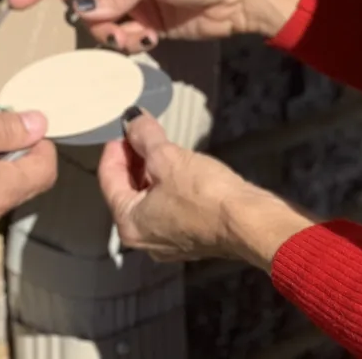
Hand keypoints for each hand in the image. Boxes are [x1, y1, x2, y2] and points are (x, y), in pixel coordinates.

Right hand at [8, 0, 306, 50]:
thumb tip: (82, 11)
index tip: (17, 2)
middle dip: (80, 12)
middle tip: (94, 24)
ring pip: (95, 19)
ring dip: (106, 31)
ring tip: (132, 33)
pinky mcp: (144, 21)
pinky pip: (117, 36)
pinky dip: (124, 42)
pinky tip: (147, 39)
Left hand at [100, 109, 313, 268]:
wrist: (253, 221)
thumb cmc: (207, 195)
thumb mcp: (167, 157)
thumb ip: (144, 136)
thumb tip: (132, 120)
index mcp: (129, 223)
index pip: (108, 180)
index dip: (114, 149)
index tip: (122, 130)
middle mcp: (145, 238)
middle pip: (127, 191)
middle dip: (133, 160)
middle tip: (139, 134)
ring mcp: (171, 241)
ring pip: (150, 199)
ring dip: (152, 172)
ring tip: (160, 146)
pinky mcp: (194, 237)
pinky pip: (171, 207)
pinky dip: (170, 186)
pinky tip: (181, 168)